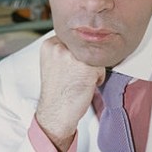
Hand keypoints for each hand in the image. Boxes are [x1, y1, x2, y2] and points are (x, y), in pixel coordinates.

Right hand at [35, 36, 104, 151]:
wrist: (55, 113)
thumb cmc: (57, 93)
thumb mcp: (54, 64)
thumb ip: (64, 51)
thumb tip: (84, 43)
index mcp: (49, 44)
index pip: (74, 38)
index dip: (78, 53)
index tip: (73, 66)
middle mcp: (59, 47)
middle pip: (85, 45)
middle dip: (85, 60)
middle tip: (76, 76)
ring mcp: (72, 56)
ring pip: (95, 55)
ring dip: (93, 68)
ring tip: (80, 81)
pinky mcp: (86, 67)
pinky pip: (102, 67)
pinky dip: (98, 77)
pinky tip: (85, 86)